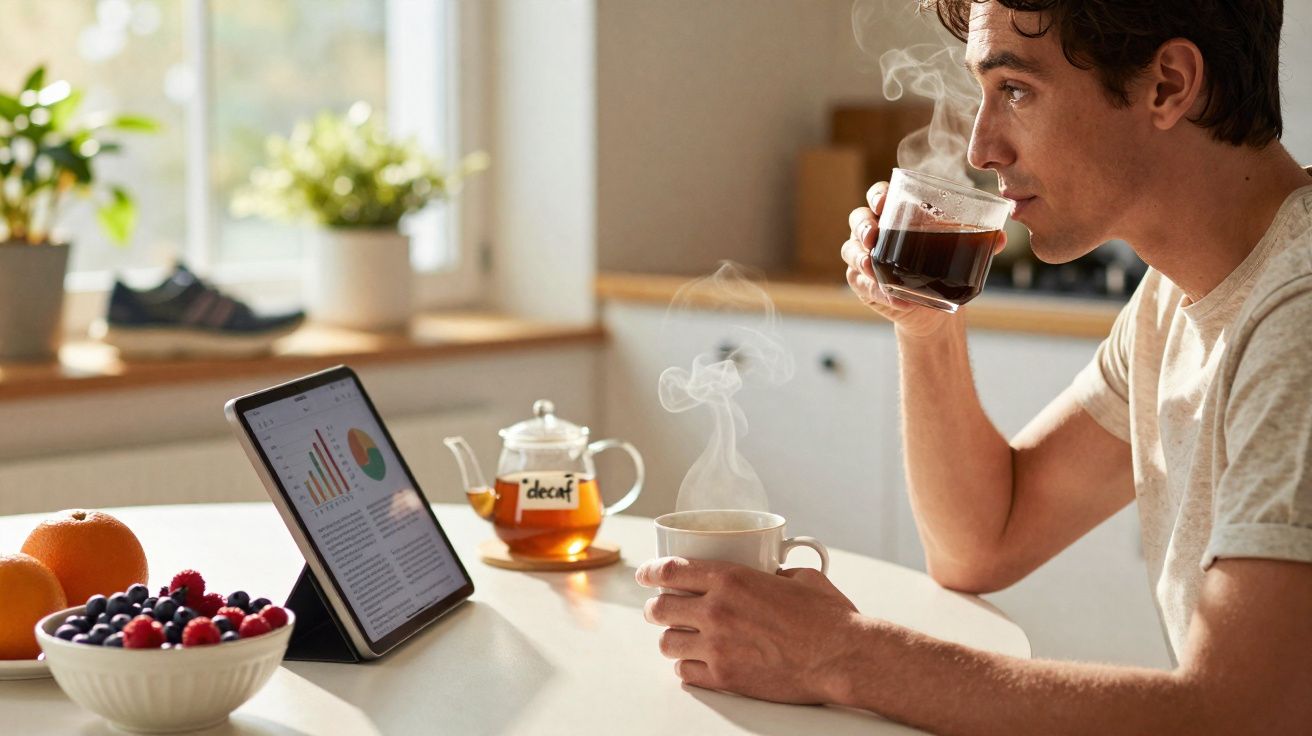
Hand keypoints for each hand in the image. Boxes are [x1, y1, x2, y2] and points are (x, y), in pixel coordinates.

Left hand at [636, 557, 862, 704]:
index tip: (645, 574)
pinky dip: (685, 667)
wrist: (842, 656)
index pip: (671, 570)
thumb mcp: (799, 576)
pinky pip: (685, 673)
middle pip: (659, 609)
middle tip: (658, 609)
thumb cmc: (827, 617)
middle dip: (655, 608)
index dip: (651, 571)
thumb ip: (771, 572)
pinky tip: (694, 662)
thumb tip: (766, 574)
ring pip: (667, 643)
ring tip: (678, 638)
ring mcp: (717, 647)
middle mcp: (717, 611)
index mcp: (731, 579)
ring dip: (669, 638)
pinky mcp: (725, 677)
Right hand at [842, 182, 1006, 338]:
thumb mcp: (958, 250)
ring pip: (850, 251)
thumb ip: (977, 242)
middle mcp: (875, 232)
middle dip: (862, 227)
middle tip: (873, 237)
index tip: (883, 202)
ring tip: (873, 267)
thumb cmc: (940, 266)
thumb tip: (1001, 238)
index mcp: (895, 214)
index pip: (878, 196)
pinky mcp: (863, 284)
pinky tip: (893, 297)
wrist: (931, 306)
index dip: (877, 195)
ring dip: (860, 258)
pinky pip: (861, 284)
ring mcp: (864, 257)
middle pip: (858, 219)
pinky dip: (876, 290)